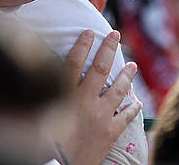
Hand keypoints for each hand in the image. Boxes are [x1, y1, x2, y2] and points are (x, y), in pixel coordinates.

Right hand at [52, 30, 141, 164]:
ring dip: (126, 75)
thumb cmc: (45, 145)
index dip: (82, 45)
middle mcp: (84, 103)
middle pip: (99, 69)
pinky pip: (126, 116)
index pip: (73, 63)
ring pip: (118, 90)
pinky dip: (133, 107)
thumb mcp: (40, 116)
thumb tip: (48, 79)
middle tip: (115, 35)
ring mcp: (100, 117)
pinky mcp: (110, 133)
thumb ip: (49, 96)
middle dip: (108, 49)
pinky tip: (137, 101)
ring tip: (132, 65)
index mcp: (64, 97)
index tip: (89, 32)